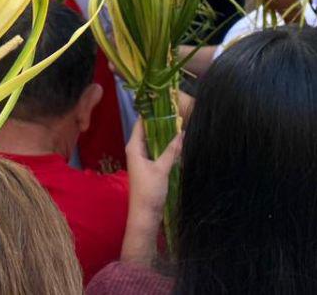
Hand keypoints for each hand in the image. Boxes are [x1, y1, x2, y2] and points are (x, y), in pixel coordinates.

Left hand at [121, 120, 181, 266]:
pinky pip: (158, 150)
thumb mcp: (161, 169)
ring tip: (181, 122)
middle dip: (161, 122)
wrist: (145, 215)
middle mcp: (137, 150)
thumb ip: (171, 150)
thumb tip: (182, 132)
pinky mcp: (150, 167)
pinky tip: (179, 141)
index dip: (151, 112)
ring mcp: (143, 158)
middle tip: (177, 110)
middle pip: (149, 130)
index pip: (141, 123)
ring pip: (154, 141)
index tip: (164, 101)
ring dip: (165, 134)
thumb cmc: (149, 191)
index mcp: (134, 147)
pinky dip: (166, 145)